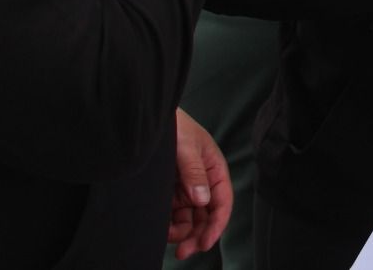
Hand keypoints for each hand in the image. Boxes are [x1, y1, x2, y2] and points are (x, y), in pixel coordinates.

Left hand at [166, 108, 230, 258]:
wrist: (150, 120)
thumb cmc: (174, 126)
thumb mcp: (186, 146)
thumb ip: (195, 172)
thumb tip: (203, 200)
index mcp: (214, 170)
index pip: (222, 202)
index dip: (216, 225)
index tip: (205, 243)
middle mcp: (203, 182)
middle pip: (207, 216)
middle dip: (198, 235)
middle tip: (183, 252)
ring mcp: (186, 188)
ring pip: (191, 219)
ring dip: (183, 233)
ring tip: (168, 238)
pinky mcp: (170, 192)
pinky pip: (175, 215)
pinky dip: (171, 226)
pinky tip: (163, 229)